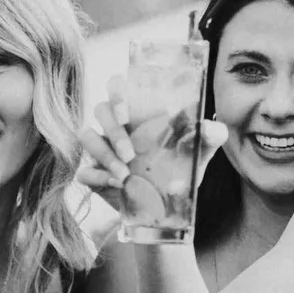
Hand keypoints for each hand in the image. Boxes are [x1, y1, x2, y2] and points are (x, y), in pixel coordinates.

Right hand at [80, 76, 226, 224]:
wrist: (170, 206)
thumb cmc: (183, 168)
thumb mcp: (201, 152)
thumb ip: (211, 136)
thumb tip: (209, 127)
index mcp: (141, 112)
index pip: (117, 85)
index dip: (116, 92)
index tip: (126, 114)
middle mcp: (118, 125)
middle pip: (101, 110)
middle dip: (113, 131)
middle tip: (131, 154)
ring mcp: (103, 147)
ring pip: (87, 136)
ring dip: (104, 155)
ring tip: (125, 175)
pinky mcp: (94, 172)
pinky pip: (83, 169)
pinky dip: (98, 176)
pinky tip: (117, 184)